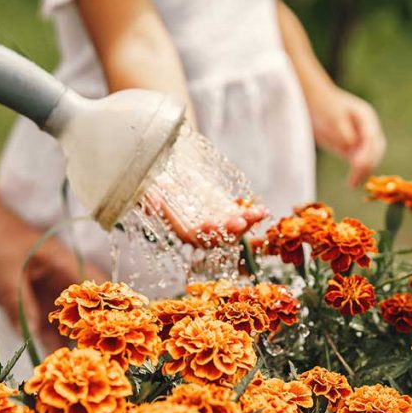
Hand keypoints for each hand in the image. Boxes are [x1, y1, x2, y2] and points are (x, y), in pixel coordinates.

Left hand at [0, 191, 107, 351]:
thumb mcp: (4, 272)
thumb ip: (19, 303)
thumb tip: (34, 334)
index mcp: (62, 263)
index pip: (95, 286)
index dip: (109, 307)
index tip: (116, 331)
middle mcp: (59, 279)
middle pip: (83, 309)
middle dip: (91, 333)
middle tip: (96, 359)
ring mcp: (45, 292)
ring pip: (64, 321)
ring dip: (69, 342)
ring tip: (76, 367)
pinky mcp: (30, 302)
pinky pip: (43, 325)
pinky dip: (47, 341)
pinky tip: (50, 362)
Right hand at [144, 183, 267, 247]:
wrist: (173, 173)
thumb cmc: (158, 182)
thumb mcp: (149, 187)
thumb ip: (148, 198)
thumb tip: (149, 208)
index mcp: (182, 228)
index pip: (194, 236)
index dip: (203, 233)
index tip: (211, 225)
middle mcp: (202, 232)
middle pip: (218, 238)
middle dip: (230, 231)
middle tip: (240, 221)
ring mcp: (218, 224)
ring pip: (234, 231)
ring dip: (247, 224)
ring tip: (258, 214)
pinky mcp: (228, 213)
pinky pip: (244, 218)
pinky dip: (253, 215)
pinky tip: (263, 211)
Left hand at [308, 86, 386, 186]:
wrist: (314, 101)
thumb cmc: (322, 105)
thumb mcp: (332, 116)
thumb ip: (342, 129)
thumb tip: (351, 144)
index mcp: (365, 116)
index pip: (371, 137)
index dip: (367, 153)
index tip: (358, 165)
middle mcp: (368, 128)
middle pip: (375, 149)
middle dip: (367, 164)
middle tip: (356, 178)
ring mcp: (363, 137)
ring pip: (370, 157)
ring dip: (364, 171)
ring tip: (353, 184)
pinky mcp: (354, 147)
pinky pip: (360, 161)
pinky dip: (358, 172)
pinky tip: (352, 183)